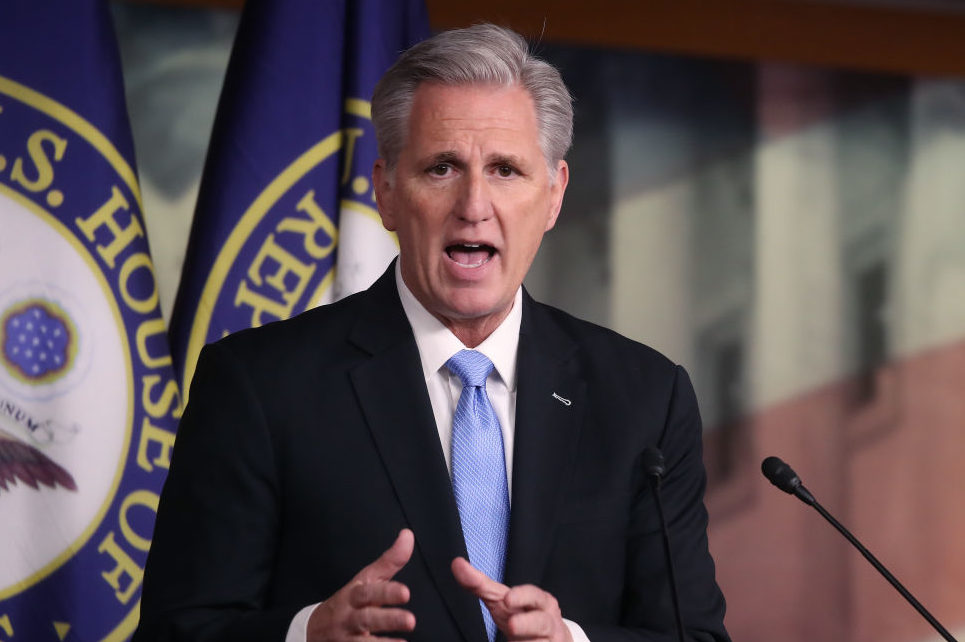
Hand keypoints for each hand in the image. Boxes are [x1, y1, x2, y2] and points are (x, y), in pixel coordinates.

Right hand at [306, 529, 415, 640]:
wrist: (314, 629)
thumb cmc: (348, 601)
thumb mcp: (366, 579)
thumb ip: (389, 561)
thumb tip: (408, 536)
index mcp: (355, 595)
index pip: (369, 592)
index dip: (386, 592)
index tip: (405, 593)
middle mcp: (349, 616)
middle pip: (366, 618)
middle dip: (388, 619)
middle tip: (410, 620)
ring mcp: (347, 637)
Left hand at [451, 557, 572, 641]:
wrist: (549, 640)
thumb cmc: (522, 615)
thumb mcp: (502, 600)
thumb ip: (480, 584)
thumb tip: (456, 563)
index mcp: (541, 602)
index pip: (534, 596)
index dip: (522, 596)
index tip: (507, 599)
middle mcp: (549, 621)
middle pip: (542, 622)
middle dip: (527, 623)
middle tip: (512, 625)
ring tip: (515, 639)